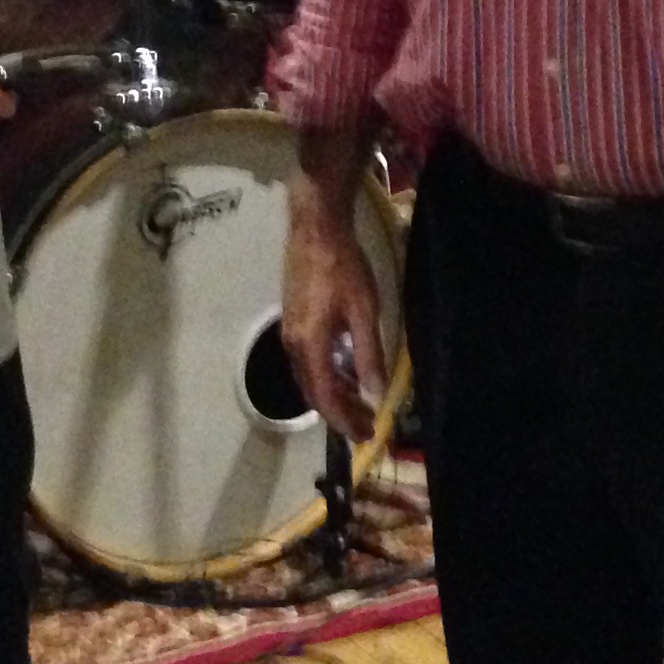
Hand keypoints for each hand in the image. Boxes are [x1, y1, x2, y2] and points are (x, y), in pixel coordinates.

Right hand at [281, 191, 384, 444]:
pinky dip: (326, 376)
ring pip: (309, 378)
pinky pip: (307, 362)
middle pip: (314, 393)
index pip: (326, 398)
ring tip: (361, 404)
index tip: (365, 435)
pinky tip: (346, 373)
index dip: (345, 420)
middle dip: (340, 413)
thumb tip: (375, 391)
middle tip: (367, 425)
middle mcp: (293, 345)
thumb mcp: (364, 310)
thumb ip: (368, 353)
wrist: (315, 228)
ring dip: (334, 395)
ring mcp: (289, 333)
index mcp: (310, 346)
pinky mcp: (292, 321)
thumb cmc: (343, 267)